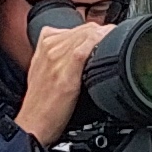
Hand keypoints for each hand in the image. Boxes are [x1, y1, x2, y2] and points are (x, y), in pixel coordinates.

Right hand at [14, 13, 111, 146]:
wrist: (32, 124)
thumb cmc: (41, 103)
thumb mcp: (46, 70)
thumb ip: (62, 55)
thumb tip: (86, 49)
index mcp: (45, 43)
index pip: (78, 27)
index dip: (97, 32)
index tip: (108, 39)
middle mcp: (50, 46)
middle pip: (85, 29)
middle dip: (104, 33)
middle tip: (117, 43)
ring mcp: (56, 58)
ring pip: (87, 35)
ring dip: (105, 37)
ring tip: (118, 44)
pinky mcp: (64, 72)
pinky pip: (84, 49)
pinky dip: (98, 44)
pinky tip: (109, 47)